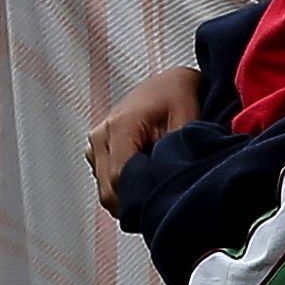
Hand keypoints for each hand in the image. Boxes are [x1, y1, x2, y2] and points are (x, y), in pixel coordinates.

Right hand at [89, 64, 201, 208]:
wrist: (170, 83)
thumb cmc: (179, 95)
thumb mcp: (187, 120)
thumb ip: (174, 153)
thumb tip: (167, 181)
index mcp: (120, 126)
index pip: (119, 179)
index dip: (141, 198)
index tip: (163, 201)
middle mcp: (101, 135)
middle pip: (109, 190)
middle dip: (137, 201)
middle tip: (165, 199)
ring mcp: (96, 143)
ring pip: (107, 190)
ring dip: (131, 196)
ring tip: (157, 184)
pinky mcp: (99, 150)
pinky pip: (107, 182)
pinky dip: (126, 188)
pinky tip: (147, 179)